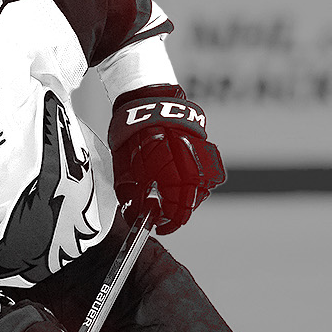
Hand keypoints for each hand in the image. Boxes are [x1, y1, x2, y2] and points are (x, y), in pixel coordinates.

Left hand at [107, 84, 223, 234]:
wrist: (148, 105)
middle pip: (190, 204)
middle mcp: (191, 170)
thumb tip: (136, 216)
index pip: (177, 214)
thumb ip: (132, 198)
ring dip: (186, 195)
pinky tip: (180, 176)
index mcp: (170, 178)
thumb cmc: (133, 137)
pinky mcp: (206, 150)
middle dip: (176, 210)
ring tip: (169, 192)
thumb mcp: (124, 172)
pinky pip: (206, 173)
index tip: (159, 226)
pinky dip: (194, 180)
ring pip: (200, 189)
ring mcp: (202, 160)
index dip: (168, 224)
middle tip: (161, 211)